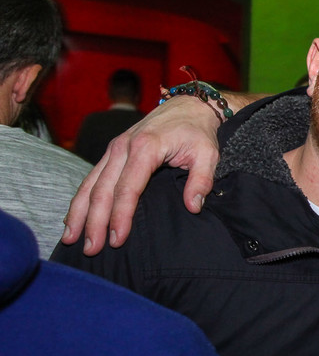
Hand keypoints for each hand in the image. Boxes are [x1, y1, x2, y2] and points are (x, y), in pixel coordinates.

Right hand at [61, 96, 220, 254]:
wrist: (188, 106)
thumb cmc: (197, 132)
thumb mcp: (208, 154)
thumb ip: (201, 180)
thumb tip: (193, 206)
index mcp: (145, 148)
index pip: (127, 189)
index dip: (120, 216)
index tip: (118, 239)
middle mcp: (123, 148)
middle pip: (103, 190)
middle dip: (95, 222)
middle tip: (92, 249)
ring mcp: (114, 149)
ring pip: (90, 184)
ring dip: (80, 213)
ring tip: (73, 239)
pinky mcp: (112, 153)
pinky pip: (92, 178)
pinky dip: (81, 200)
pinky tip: (75, 218)